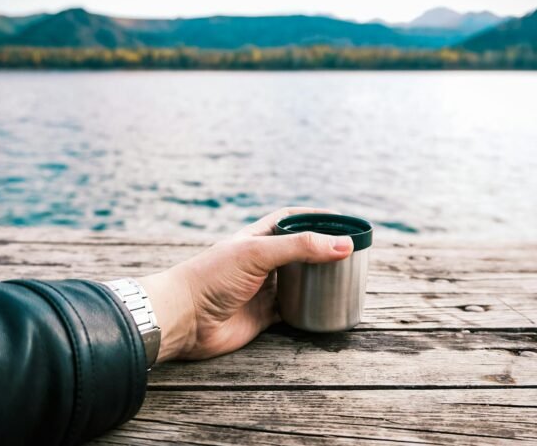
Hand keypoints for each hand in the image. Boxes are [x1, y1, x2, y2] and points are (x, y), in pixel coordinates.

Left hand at [138, 207, 353, 361]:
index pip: (291, 219)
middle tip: (352, 253)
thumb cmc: (212, 277)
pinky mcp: (264, 315)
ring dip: (321, 280)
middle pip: (300, 251)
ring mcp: (263, 288)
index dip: (315, 217)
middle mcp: (262, 261)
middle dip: (324, 251)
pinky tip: (329, 308)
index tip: (342, 219)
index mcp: (257, 237)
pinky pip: (294, 310)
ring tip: (347, 279)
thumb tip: (344, 245)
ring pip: (300, 281)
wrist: (184, 318)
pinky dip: (311, 309)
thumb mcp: (257, 253)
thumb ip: (300, 247)